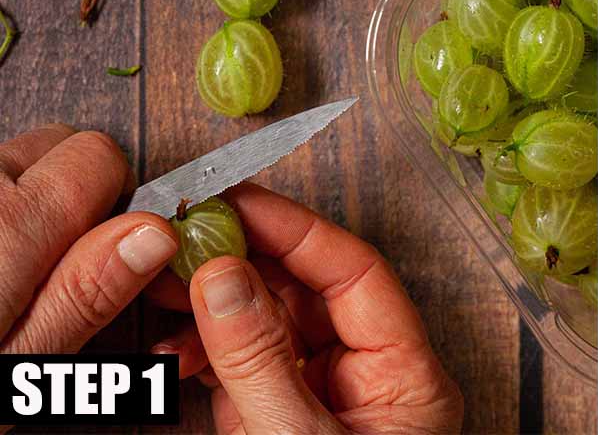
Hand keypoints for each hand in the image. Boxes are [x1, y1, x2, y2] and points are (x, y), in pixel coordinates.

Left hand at [0, 124, 178, 353]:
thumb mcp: (24, 366)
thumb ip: (87, 293)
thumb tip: (158, 233)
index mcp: (11, 225)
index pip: (101, 158)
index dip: (126, 205)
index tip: (125, 256)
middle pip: (59, 145)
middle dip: (79, 194)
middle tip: (68, 266)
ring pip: (19, 160)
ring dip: (32, 200)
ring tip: (19, 266)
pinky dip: (4, 211)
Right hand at [146, 183, 463, 434]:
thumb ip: (259, 361)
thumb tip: (223, 274)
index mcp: (409, 377)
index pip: (357, 274)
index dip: (296, 231)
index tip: (237, 204)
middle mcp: (375, 380)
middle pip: (312, 293)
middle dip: (245, 264)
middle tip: (187, 242)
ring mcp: (330, 401)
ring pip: (276, 326)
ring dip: (219, 306)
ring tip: (166, 294)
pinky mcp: (288, 421)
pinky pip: (253, 368)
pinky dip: (211, 354)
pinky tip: (176, 351)